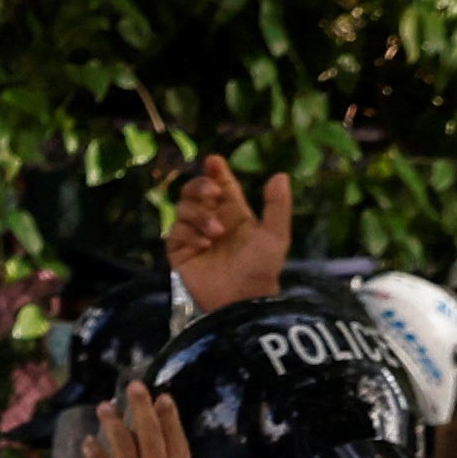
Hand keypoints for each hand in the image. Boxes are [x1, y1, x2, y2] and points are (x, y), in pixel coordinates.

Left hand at [89, 384, 248, 457]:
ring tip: (104, 407)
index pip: (174, 435)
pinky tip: (87, 441)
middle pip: (147, 430)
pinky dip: (92, 451)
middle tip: (132, 386)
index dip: (167, 415)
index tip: (162, 398)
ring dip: (111, 422)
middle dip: (139, 405)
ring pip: (119, 442)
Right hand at [167, 154, 291, 312]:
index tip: (214, 160)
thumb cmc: (261, 267)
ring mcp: (194, 236)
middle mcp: (212, 221)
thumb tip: (280, 175)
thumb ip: (277, 205)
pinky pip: (176, 232)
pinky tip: (204, 246)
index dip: (216, 171)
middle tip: (212, 193)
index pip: (222, 186)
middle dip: (200, 186)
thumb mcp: (276, 235)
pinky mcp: (179, 252)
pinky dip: (190, 235)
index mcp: (234, 214)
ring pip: (184, 209)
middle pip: (195, 191)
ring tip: (215, 233)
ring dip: (199, 216)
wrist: (241, 297)